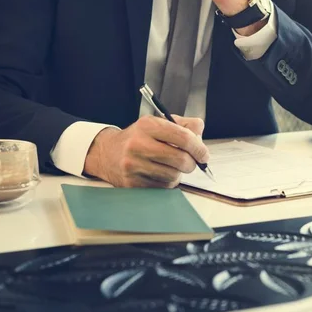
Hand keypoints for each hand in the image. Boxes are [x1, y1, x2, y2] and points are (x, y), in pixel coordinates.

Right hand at [83, 115, 208, 188]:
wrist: (108, 152)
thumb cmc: (140, 137)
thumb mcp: (159, 123)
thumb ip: (184, 125)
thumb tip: (200, 133)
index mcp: (148, 126)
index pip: (183, 137)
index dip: (199, 147)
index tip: (204, 154)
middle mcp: (138, 145)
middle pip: (180, 159)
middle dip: (192, 163)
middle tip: (192, 162)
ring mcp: (133, 166)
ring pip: (173, 176)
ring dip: (179, 173)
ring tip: (172, 166)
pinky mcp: (132, 183)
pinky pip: (163, 188)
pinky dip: (167, 182)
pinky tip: (161, 173)